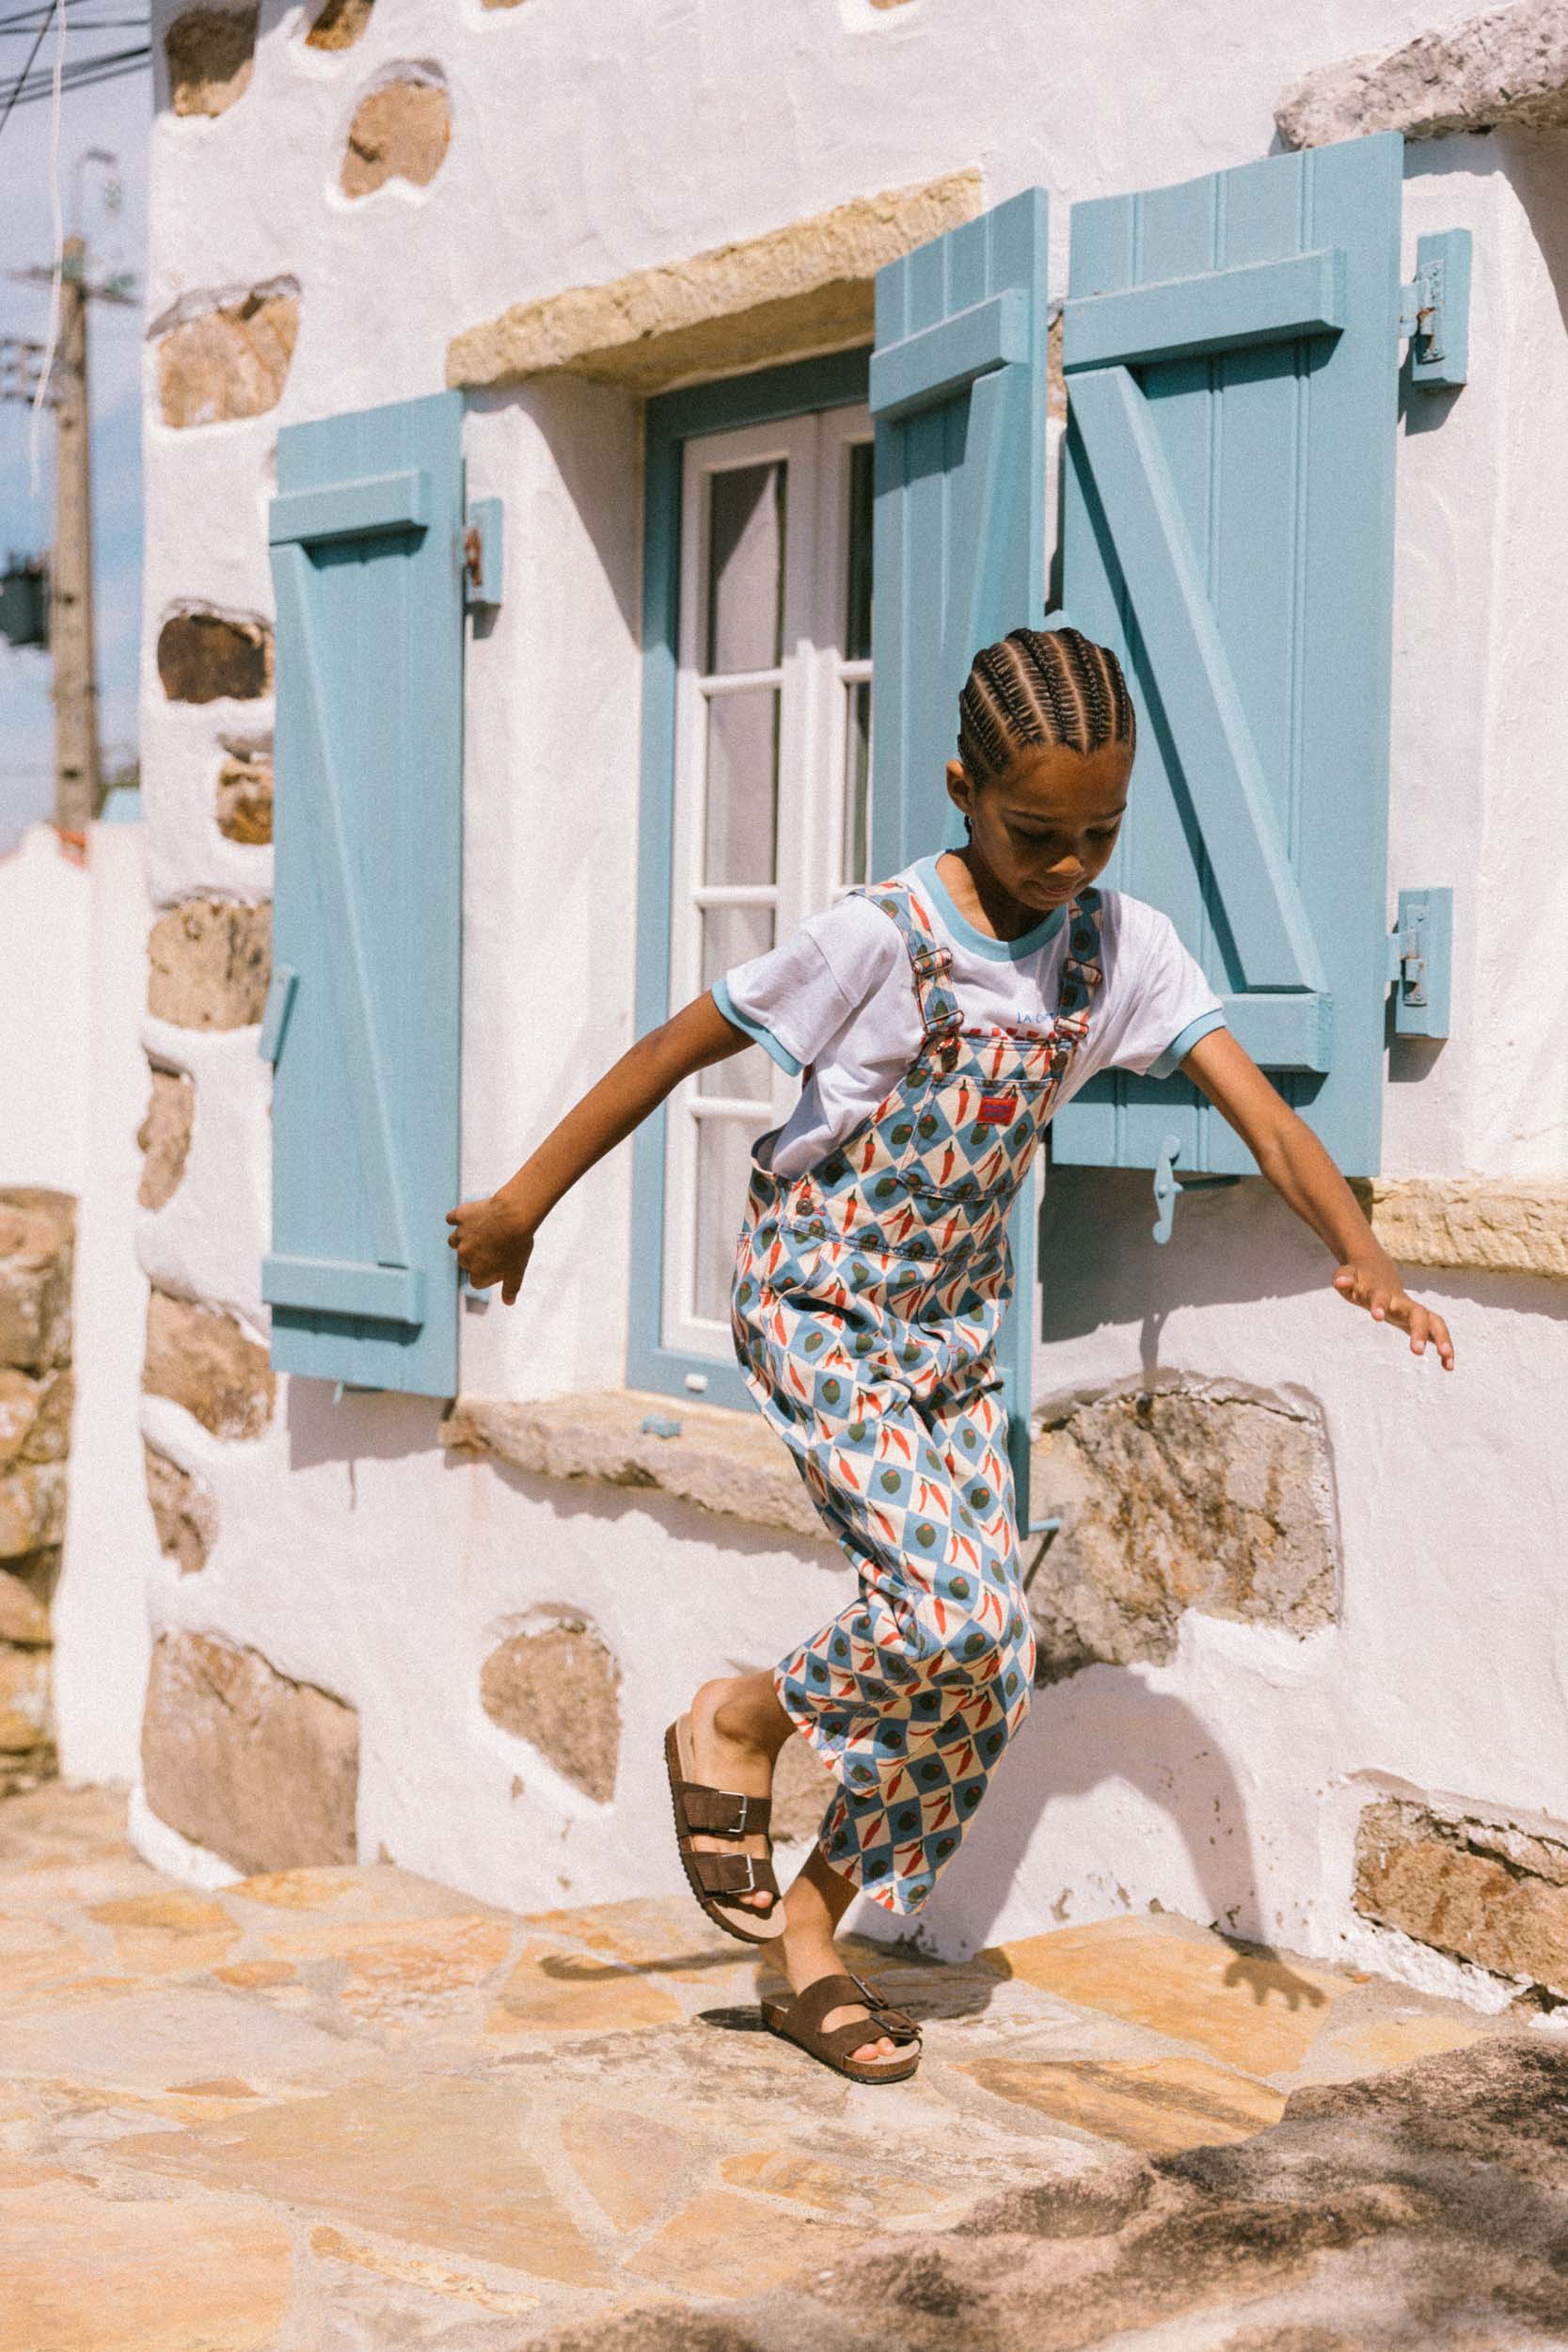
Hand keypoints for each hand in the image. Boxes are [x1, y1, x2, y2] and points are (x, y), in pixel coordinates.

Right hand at [446, 1195, 534, 1305]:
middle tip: (498, 1248)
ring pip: (454, 1241)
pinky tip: (467, 1218)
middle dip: (478, 1258)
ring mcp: (461, 1235)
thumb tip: (509, 1302)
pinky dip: (457, 1219)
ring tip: (480, 1234)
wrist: (514, 1215)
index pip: (478, 1281)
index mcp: (477, 1271)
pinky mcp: (461, 1216)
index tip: (504, 1266)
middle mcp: (464, 1255)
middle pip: (466, 1261)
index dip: (492, 1276)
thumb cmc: (517, 1244)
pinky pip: (452, 1219)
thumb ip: (511, 1288)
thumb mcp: (518, 1270)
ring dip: (464, 1240)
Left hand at [1332, 1255, 1454, 1368]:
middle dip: (1418, 1331)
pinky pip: (1436, 1333)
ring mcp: (1413, 1311)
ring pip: (1434, 1322)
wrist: (1377, 1271)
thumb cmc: (1360, 1280)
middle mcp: (1402, 1302)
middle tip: (1416, 1352)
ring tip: (1446, 1357)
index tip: (1376, 1317)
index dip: (1379, 1304)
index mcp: (1382, 1292)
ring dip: (1441, 1338)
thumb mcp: (1348, 1278)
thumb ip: (1343, 1279)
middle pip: (1418, 1313)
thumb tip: (1339, 1282)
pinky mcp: (1419, 1322)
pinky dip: (1444, 1348)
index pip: (1381, 1296)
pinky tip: (1448, 1366)